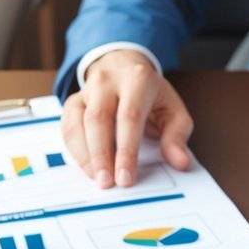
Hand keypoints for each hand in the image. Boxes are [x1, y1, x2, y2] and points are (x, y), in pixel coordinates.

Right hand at [61, 50, 192, 187]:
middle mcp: (107, 81)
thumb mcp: (173, 109)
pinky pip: (67, 127)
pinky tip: (87, 167)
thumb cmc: (151, 94)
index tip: (126, 177)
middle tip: (107, 183)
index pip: (129, 116)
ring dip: (85, 155)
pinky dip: (75, 150)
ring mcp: (86, 90)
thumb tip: (180, 162)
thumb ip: (177, 136)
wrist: (124, 66)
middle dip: (101, 155)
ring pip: (77, 123)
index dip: (126, 150)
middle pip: (98, 119)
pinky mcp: (73, 101)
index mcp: (137, 79)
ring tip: (97, 178)